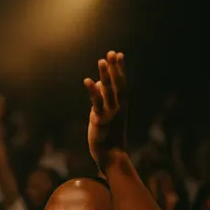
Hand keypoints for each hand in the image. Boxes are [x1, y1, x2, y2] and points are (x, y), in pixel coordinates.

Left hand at [84, 51, 127, 169]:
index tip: (118, 54)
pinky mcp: (101, 120)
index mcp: (121, 105)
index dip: (120, 68)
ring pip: (109, 91)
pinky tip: (88, 80)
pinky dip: (93, 91)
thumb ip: (101, 98)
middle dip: (115, 68)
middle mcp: (119, 107)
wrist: (111, 156)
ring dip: (106, 75)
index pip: (121, 83)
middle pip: (118, 84)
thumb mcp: (104, 113)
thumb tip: (98, 82)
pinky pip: (97, 103)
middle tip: (112, 53)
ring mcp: (111, 113)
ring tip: (101, 61)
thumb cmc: (108, 135)